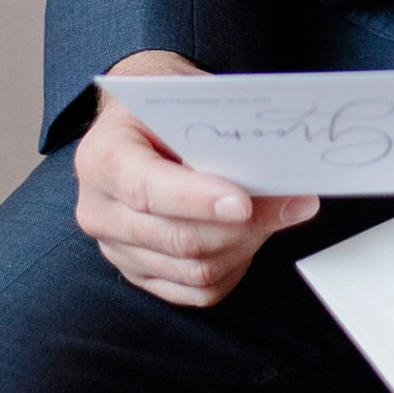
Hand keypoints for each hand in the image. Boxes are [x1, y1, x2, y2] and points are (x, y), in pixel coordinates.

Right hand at [74, 51, 319, 307]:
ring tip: (277, 215)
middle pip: (177, 238)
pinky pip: (194, 290)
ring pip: (192, 269)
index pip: (147, 189)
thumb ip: (217, 135)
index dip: (198, 200)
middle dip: (242, 226)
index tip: (244, 202)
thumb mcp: (184, 101)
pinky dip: (232, 268)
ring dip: (245, 246)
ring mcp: (116, 248)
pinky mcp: (139, 272)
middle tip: (294, 204)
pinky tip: (250, 238)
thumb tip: (273, 170)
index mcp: (101, 158)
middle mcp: (99, 210)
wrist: (139, 123)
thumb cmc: (165, 108)